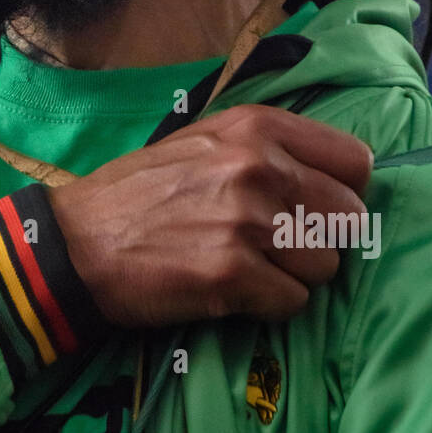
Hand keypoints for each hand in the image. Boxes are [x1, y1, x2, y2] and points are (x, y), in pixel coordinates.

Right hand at [46, 104, 373, 326]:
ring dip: (294, 275)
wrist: (75, 243)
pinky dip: (269, 305)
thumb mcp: (203, 142)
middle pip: (349, 218)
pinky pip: (293, 302)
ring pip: (326, 266)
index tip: (318, 207)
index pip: (356, 162)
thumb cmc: (139, 194)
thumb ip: (267, 150)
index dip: (343, 191)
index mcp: (256, 128)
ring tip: (248, 266)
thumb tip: (334, 180)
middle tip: (279, 246)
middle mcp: (259, 167)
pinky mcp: (234, 275)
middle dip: (322, 239)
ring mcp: (248, 222)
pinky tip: (232, 290)